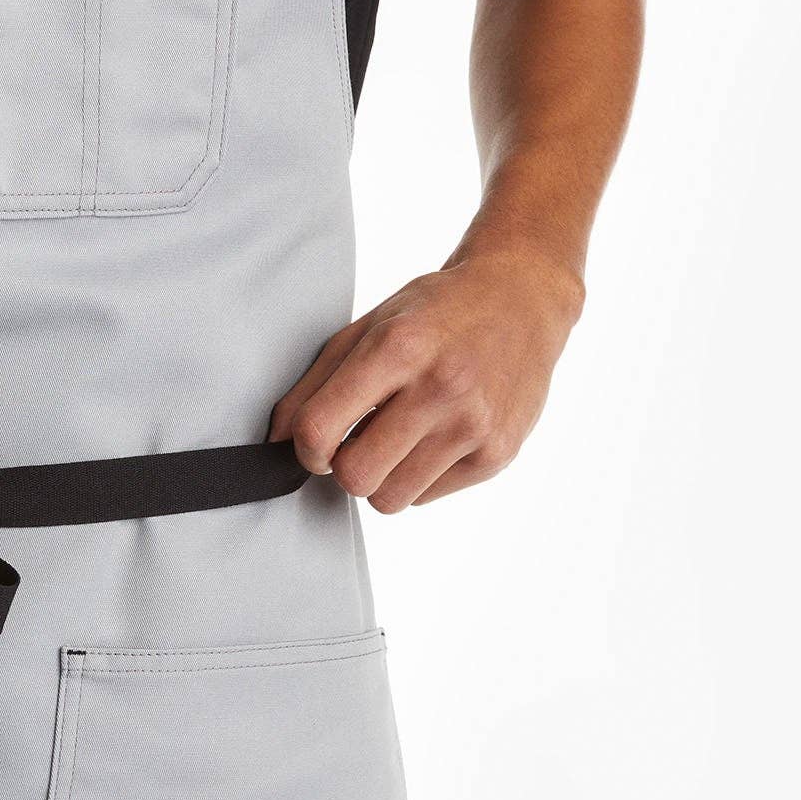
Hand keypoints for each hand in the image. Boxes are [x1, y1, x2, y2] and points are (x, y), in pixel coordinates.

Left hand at [269, 247, 583, 511]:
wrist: (523, 299)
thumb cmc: (436, 312)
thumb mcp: (371, 327)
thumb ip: (316, 383)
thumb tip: (277, 441)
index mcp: (399, 347)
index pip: (320, 430)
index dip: (304, 448)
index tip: (315, 442)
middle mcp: (441, 387)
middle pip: (355, 477)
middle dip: (344, 467)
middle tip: (359, 441)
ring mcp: (474, 425)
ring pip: (390, 499)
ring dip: (382, 478)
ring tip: (398, 440)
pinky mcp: (497, 454)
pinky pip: (426, 497)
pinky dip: (419, 476)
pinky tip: (435, 437)